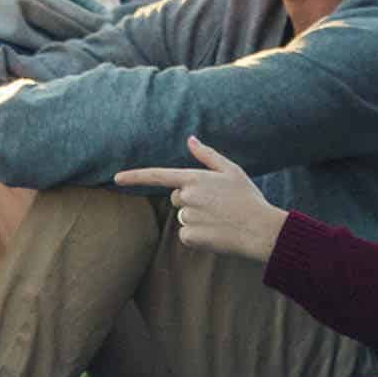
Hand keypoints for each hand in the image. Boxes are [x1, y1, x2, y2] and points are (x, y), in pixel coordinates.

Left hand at [115, 137, 288, 263]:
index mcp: (194, 178)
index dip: (135, 177)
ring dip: (196, 219)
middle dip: (191, 201)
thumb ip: (207, 155)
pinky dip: (198, 236)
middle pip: (177, 198)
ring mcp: (188, 217)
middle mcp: (187, 196)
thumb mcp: (231, 170)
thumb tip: (190, 139)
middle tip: (216, 205)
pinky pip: (186, 235)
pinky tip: (216, 233)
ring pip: (183, 217)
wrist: (261, 229)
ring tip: (220, 219)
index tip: (116, 178)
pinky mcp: (190, 237)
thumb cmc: (248, 198)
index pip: (158, 176)